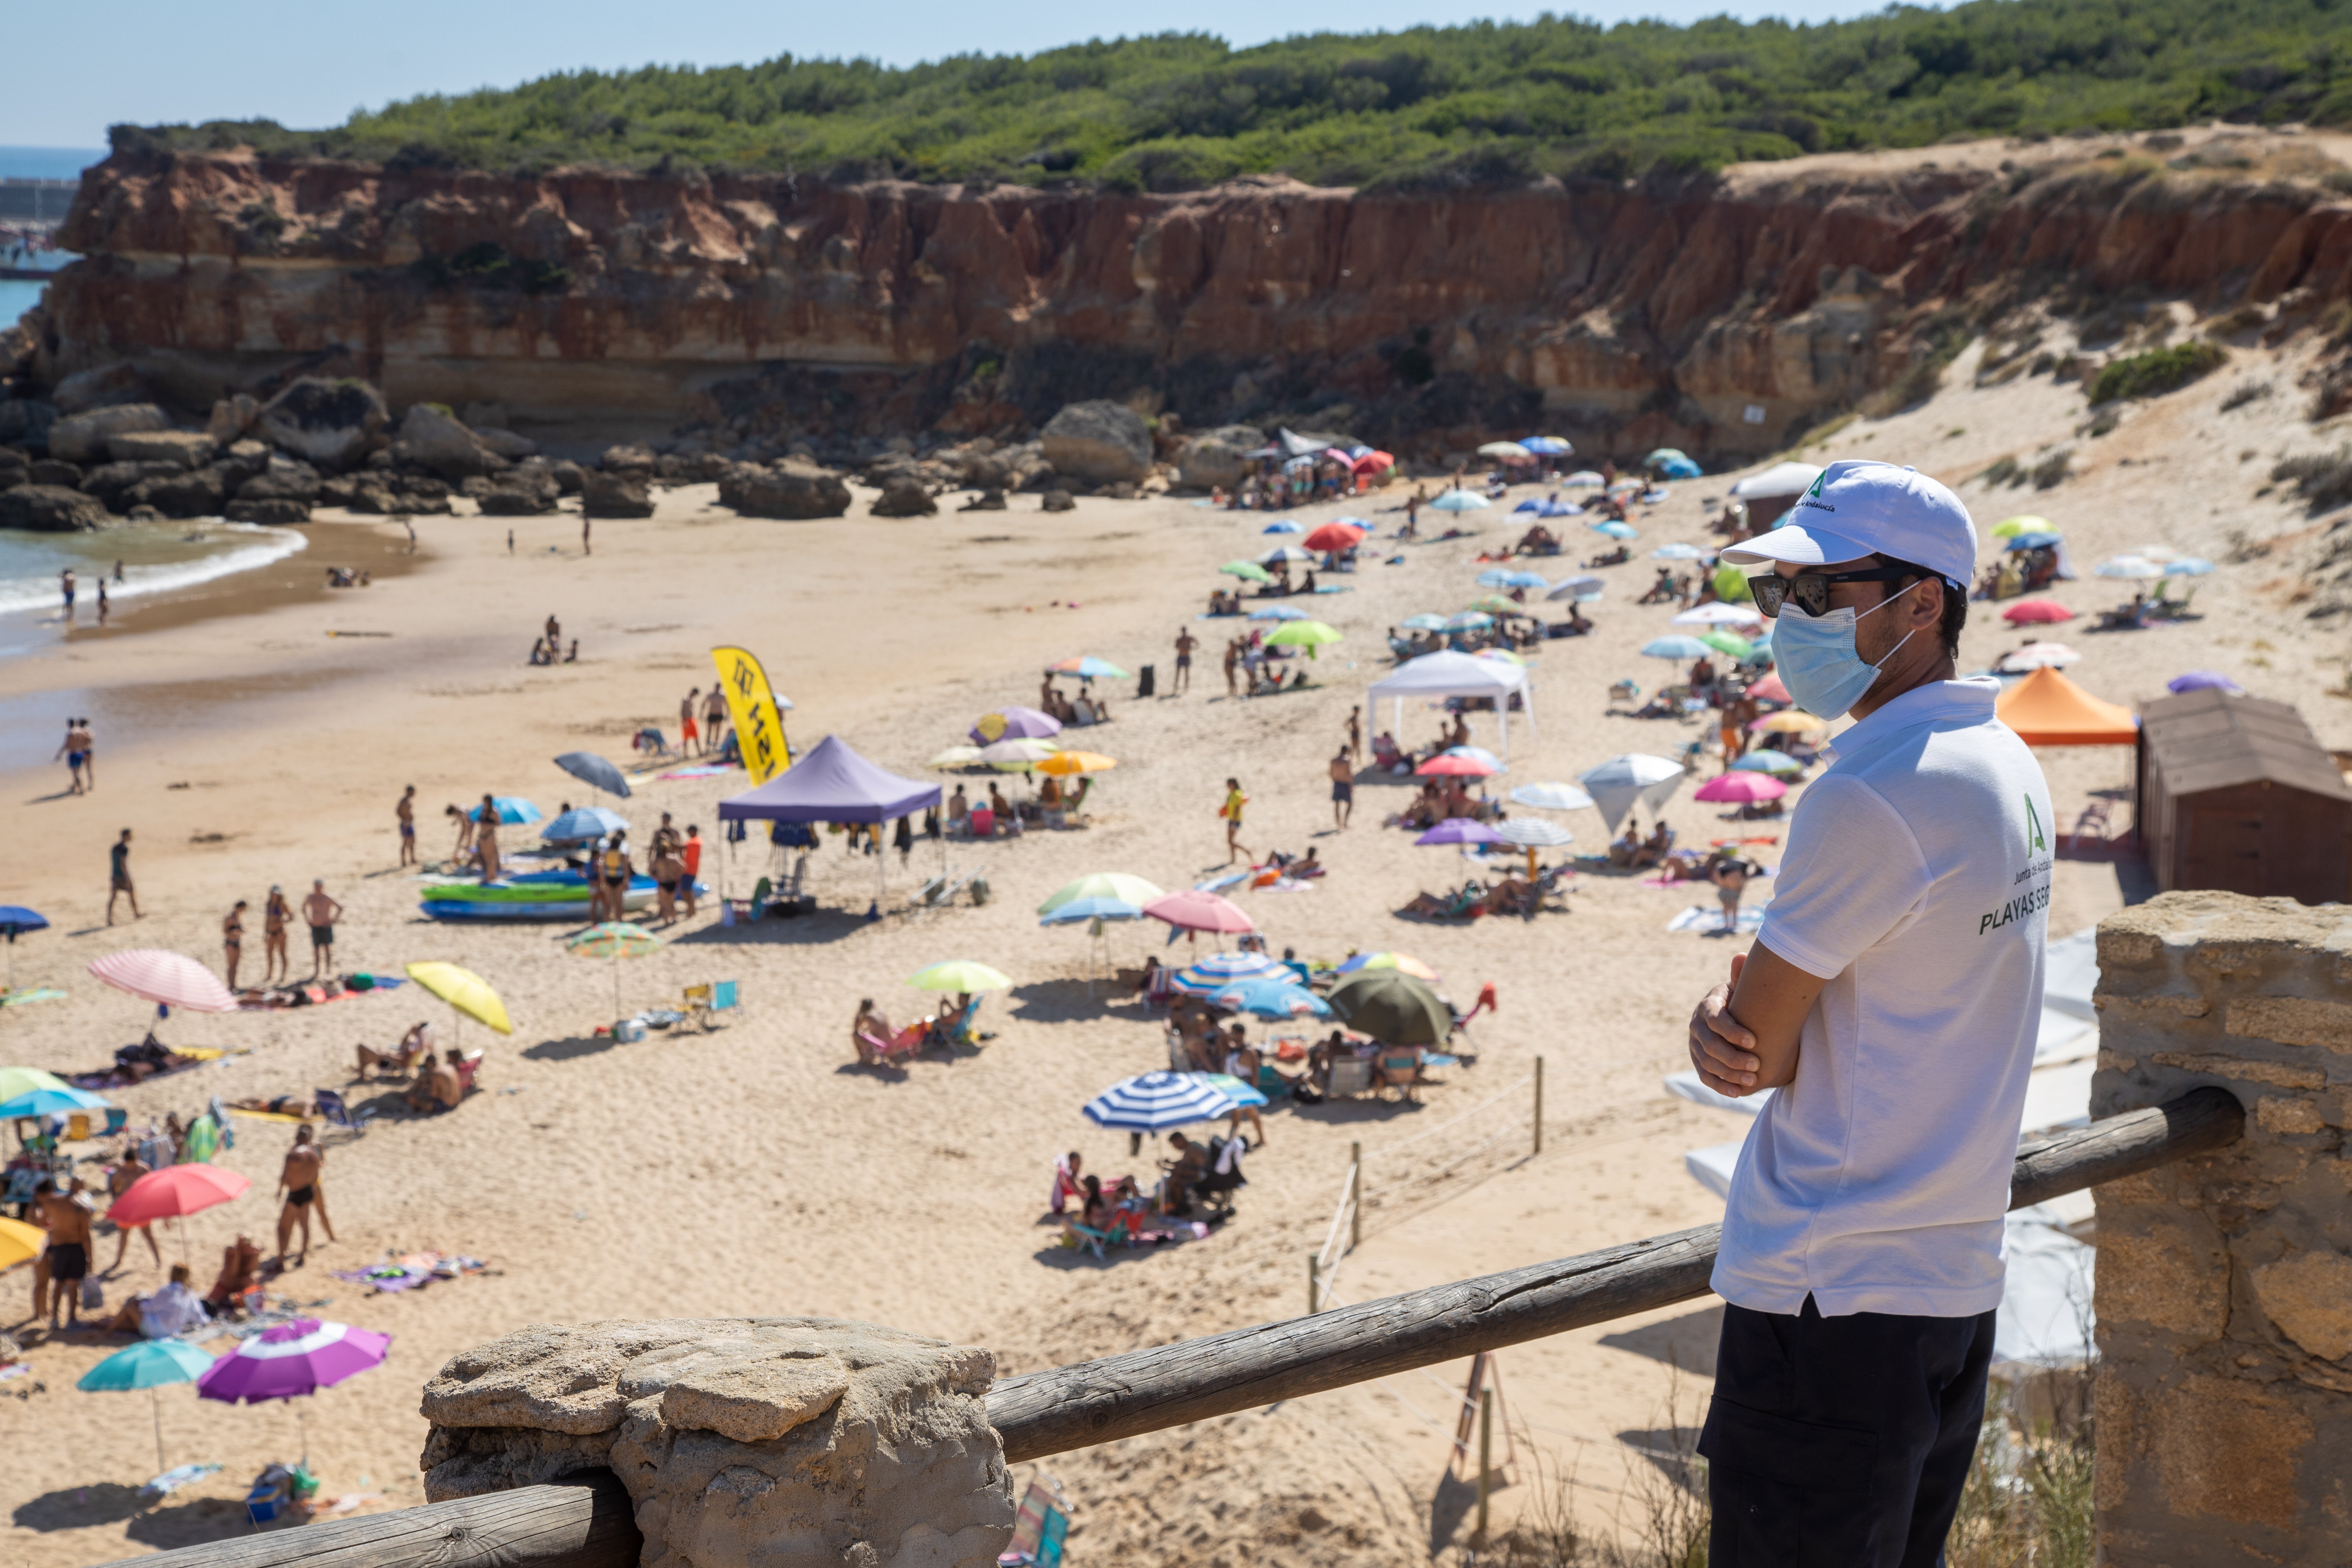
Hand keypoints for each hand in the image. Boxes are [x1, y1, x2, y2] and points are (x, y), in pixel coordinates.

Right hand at [1689, 952, 1762, 1095]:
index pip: (1715, 1020)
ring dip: (1729, 1074)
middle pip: (1709, 1045)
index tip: (1754, 1042)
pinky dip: (1720, 1086)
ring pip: (1707, 1063)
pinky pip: (1705, 1076)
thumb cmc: (1742, 1002)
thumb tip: (1741, 957)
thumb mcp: (1741, 989)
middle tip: (1756, 1066)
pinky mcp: (1699, 1061)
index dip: (1732, 1032)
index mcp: (1707, 1007)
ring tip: (1753, 1081)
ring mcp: (1695, 1046)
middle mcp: (1696, 1027)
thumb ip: (1741, 977)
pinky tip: (1737, 1093)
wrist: (1734, 1018)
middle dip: (1732, 1057)